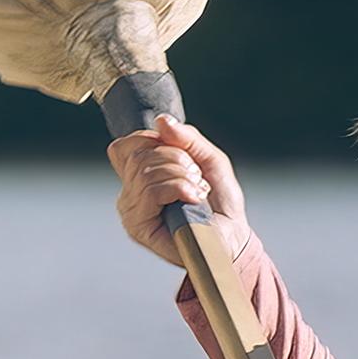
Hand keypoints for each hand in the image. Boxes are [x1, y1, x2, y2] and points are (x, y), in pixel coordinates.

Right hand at [106, 115, 251, 268]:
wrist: (233, 236)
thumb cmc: (220, 203)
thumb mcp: (208, 159)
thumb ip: (186, 138)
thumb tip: (161, 121)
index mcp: (140, 176)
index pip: (125, 145)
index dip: (151, 141)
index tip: (181, 156)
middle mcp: (130, 193)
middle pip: (140, 154)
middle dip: (177, 158)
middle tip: (196, 177)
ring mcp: (132, 210)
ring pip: (146, 171)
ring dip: (182, 175)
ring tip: (197, 191)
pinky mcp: (138, 226)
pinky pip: (152, 191)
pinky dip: (179, 188)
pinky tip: (193, 200)